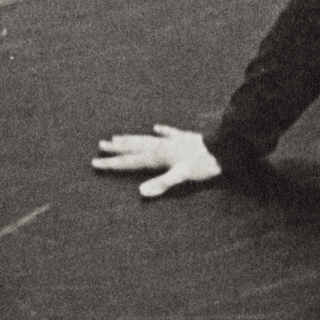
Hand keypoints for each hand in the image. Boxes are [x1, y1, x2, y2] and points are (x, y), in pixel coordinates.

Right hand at [92, 125, 221, 197]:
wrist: (226, 147)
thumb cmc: (204, 163)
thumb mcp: (183, 175)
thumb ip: (163, 183)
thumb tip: (141, 192)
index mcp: (158, 156)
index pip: (130, 161)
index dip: (112, 164)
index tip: (94, 163)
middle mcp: (162, 146)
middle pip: (135, 147)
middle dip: (117, 149)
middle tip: (100, 145)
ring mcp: (173, 140)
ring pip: (146, 139)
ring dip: (131, 139)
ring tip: (117, 136)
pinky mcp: (185, 138)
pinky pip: (169, 133)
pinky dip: (161, 131)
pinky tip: (156, 127)